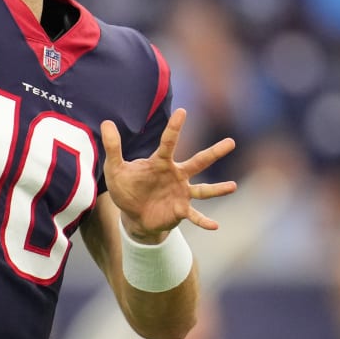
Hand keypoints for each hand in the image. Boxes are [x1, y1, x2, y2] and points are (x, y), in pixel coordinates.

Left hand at [100, 108, 236, 243]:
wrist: (132, 215)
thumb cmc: (126, 188)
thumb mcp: (116, 169)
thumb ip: (113, 147)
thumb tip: (106, 122)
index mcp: (161, 163)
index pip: (169, 142)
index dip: (175, 128)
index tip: (183, 112)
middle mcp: (176, 175)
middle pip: (198, 162)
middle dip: (214, 152)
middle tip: (231, 142)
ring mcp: (181, 193)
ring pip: (203, 190)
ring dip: (218, 189)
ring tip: (233, 186)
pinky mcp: (180, 211)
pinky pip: (195, 216)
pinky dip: (204, 221)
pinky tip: (215, 226)